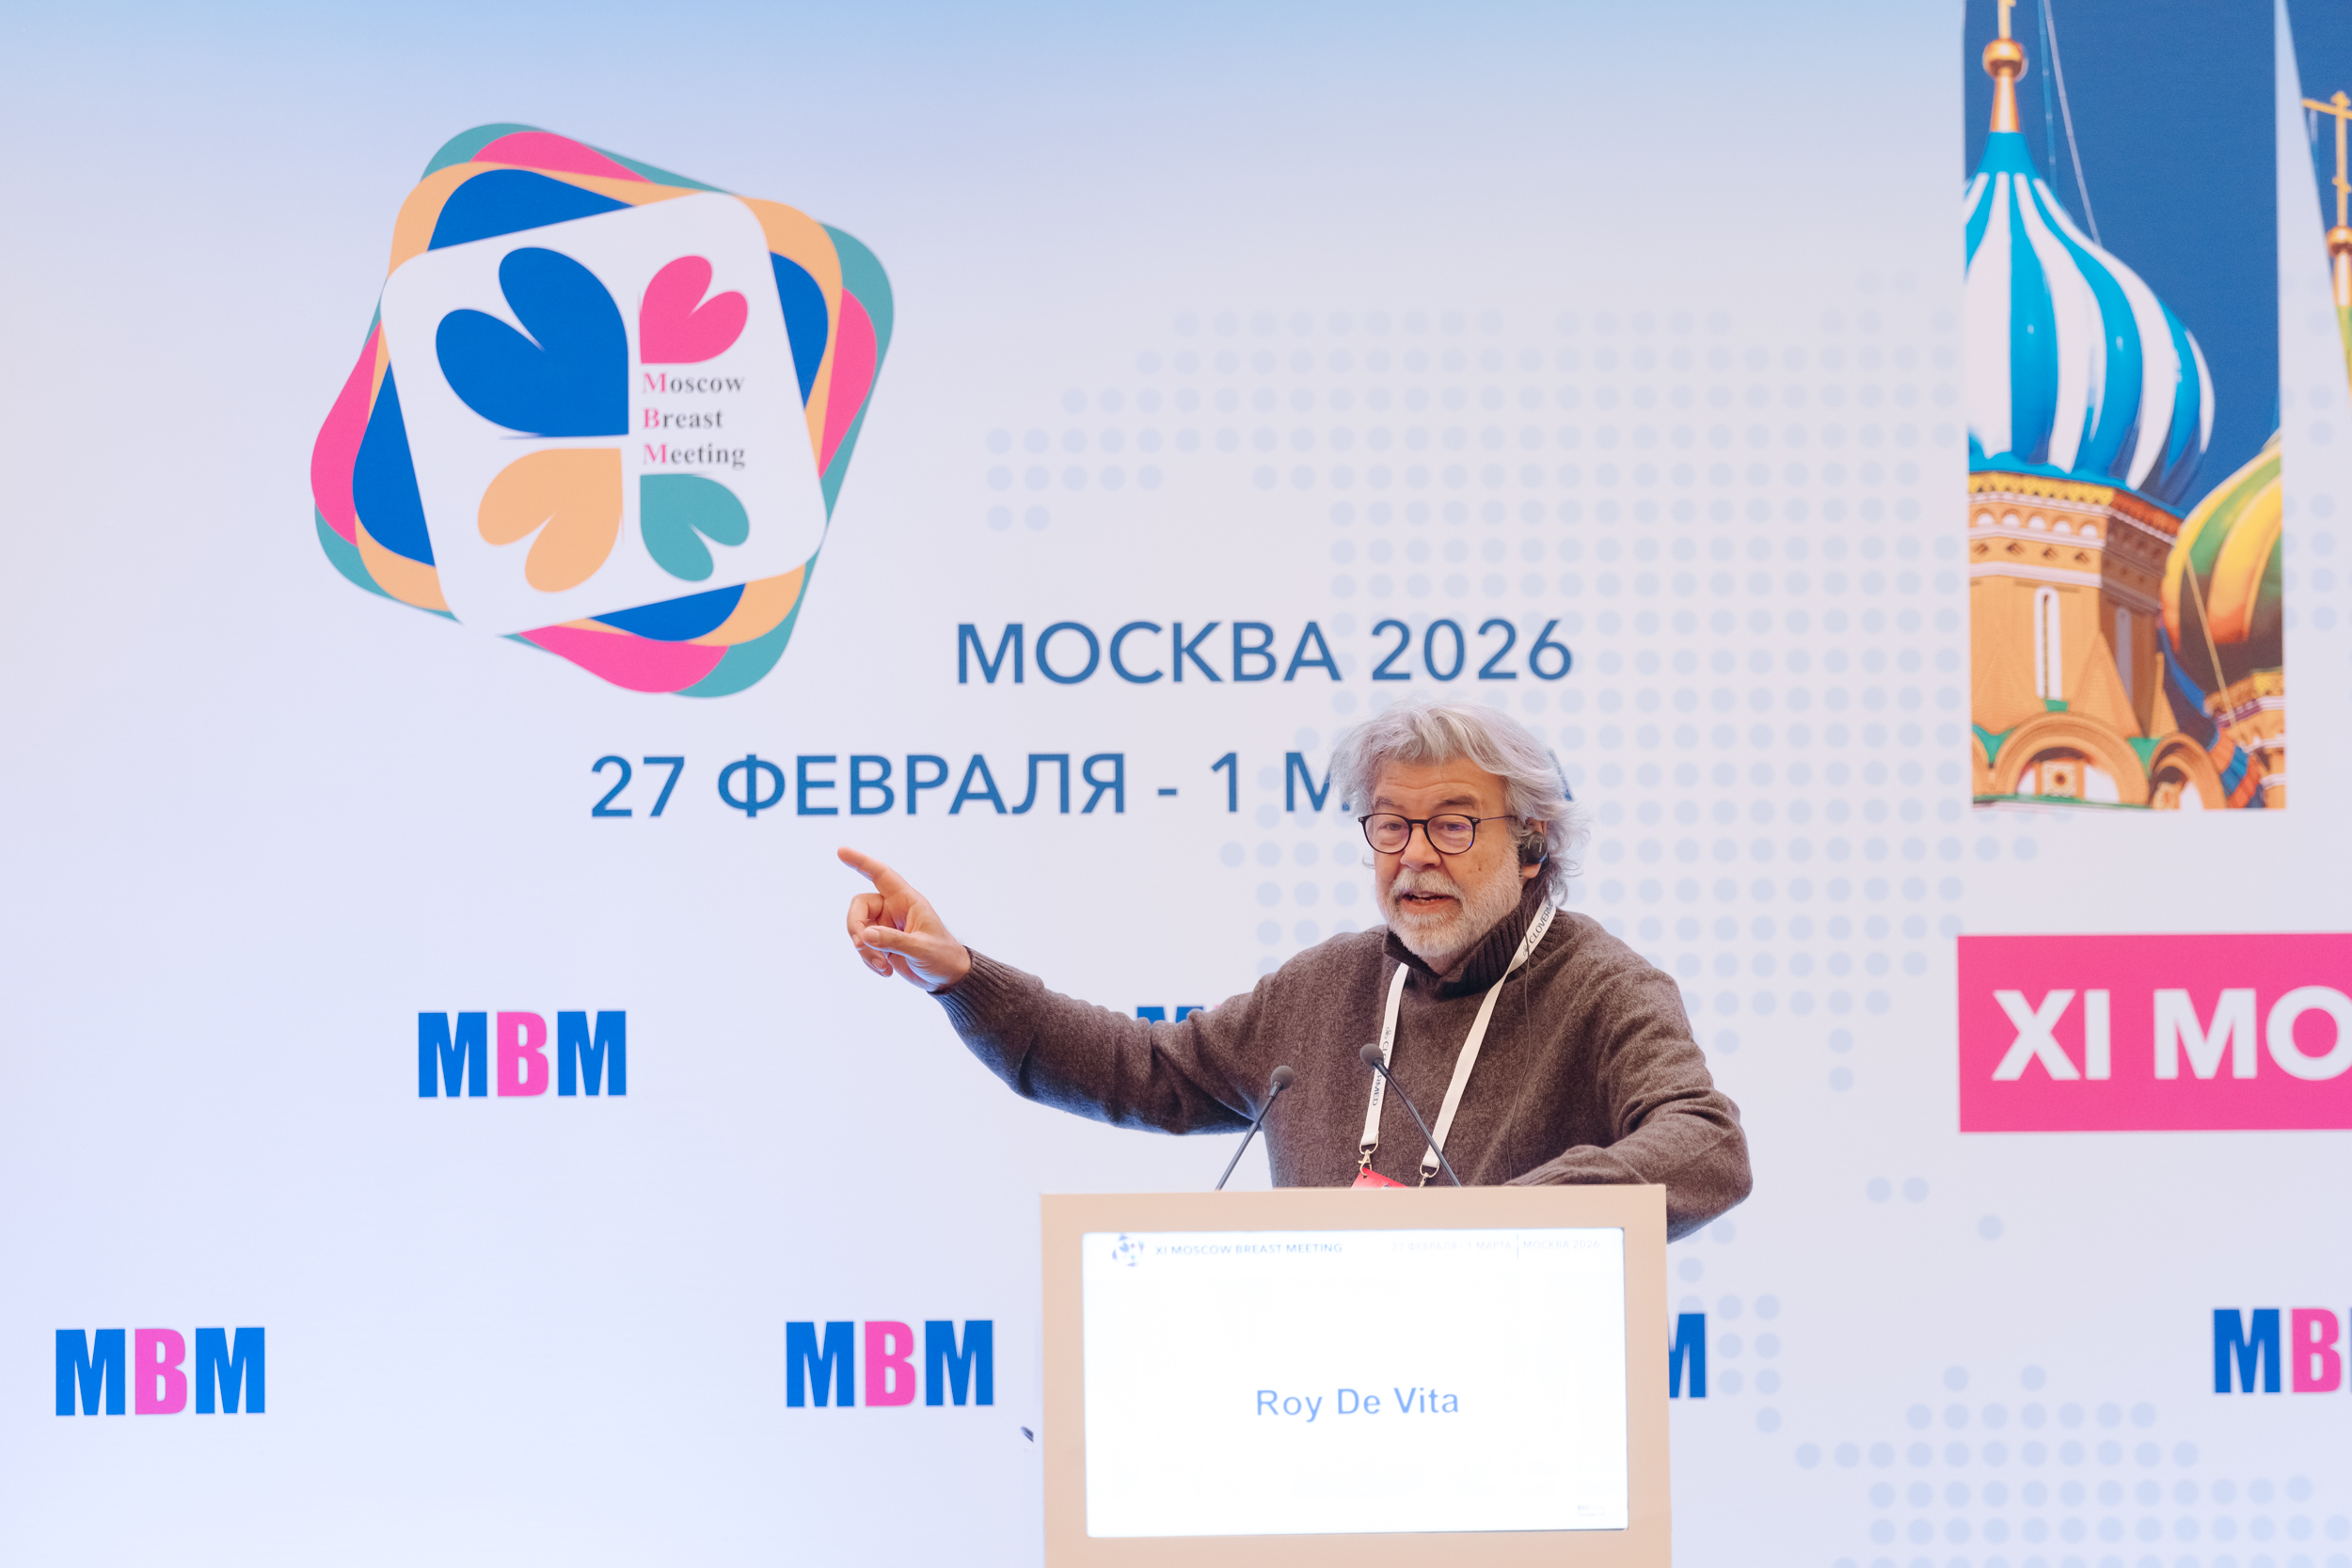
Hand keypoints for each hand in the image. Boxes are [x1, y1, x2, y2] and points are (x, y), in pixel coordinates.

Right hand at [839, 847, 972, 991]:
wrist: (946, 977)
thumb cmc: (942, 956)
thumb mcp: (921, 948)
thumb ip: (893, 940)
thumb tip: (865, 935)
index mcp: (906, 900)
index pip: (881, 875)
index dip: (861, 862)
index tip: (841, 851)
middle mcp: (893, 909)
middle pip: (860, 906)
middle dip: (856, 927)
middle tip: (861, 946)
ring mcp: (885, 926)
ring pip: (859, 929)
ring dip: (865, 950)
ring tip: (883, 967)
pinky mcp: (881, 943)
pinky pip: (864, 946)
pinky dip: (869, 959)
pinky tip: (886, 971)